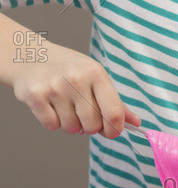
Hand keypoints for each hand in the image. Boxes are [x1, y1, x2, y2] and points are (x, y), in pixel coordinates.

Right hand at [12, 41, 140, 137]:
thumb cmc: (69, 70)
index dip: (115, 129)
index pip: (114, 112)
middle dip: (89, 126)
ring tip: (65, 106)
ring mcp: (54, 87)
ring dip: (70, 124)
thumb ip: (115, 102)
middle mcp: (76, 78)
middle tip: (83, 114)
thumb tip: (136, 122)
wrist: (30, 56)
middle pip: (92, 125)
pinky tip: (51, 106)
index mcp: (96, 73)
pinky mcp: (35, 96)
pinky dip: (52, 122)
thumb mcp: (95, 77)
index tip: (111, 131)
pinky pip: (51, 126)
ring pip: (71, 128)